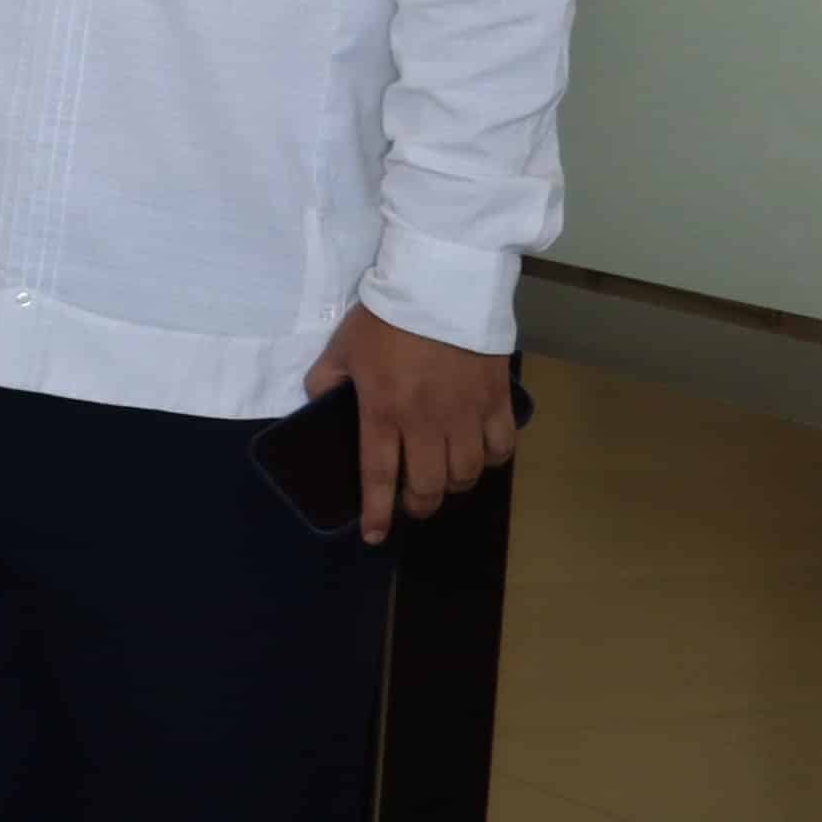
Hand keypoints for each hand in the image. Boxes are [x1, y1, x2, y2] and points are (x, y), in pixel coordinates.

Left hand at [311, 306, 518, 540]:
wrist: (440, 286)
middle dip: (419, 504)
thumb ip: (326, 382)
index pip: (379, 476)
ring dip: (453, 485)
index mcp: (383, 412)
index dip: (378, 512)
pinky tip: (478, 456)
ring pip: (466, 473)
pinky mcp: (497, 400)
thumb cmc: (386, 318)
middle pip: (428, 485)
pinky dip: (491, 461)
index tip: (376, 535)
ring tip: (442, 480)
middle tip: (412, 503)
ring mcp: (466, 413)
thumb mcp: (341, 348)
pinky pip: (501, 448)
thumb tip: (320, 405)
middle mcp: (426, 422)